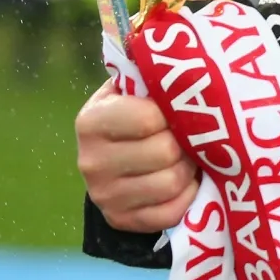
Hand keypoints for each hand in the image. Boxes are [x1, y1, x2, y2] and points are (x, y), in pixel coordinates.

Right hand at [75, 83, 197, 232]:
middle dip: (185, 144)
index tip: (175, 113)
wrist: (114, 159)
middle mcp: (90, 161)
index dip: (173, 114)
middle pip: (165, 152)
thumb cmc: (135, 114)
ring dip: (188, 170)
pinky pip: (171, 212)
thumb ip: (151, 77)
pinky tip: (182, 183)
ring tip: (185, 158)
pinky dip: (186, 197)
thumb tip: (183, 60)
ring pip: (171, 184)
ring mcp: (104, 195)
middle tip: (187, 139)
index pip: (149, 118)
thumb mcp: (133, 90)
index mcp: (92, 121)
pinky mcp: (121, 220)